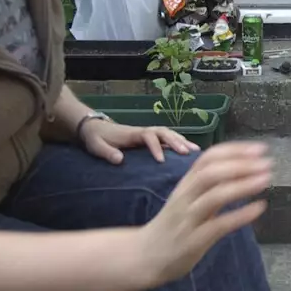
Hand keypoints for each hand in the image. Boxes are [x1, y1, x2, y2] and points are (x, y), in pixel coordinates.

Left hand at [82, 118, 197, 163]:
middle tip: (187, 154)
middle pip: (163, 132)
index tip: (161, 161)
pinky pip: (167, 139)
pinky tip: (190, 151)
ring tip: (195, 151)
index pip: (148, 136)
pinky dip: (179, 143)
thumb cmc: (96, 138)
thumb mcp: (96, 146)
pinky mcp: (149, 139)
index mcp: (132, 133)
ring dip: (181, 141)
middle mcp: (143, 132)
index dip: (156, 147)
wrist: (94, 128)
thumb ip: (107, 153)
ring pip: (168, 134)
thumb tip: (119, 160)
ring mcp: (147, 134)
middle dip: (176, 142)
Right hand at [138, 142, 272, 283]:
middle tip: (267, 162)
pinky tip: (258, 207)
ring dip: (243, 185)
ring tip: (265, 179)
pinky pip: (218, 225)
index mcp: (185, 184)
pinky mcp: (193, 241)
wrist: (144, 256)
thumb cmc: (172, 226)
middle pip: (211, 172)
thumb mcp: (186, 199)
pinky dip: (240, 215)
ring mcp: (188, 219)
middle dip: (241, 163)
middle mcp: (185, 197)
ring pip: (214, 195)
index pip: (208, 158)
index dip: (234, 150)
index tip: (259, 149)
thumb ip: (208, 185)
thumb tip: (239, 168)